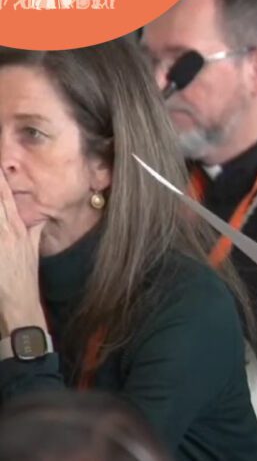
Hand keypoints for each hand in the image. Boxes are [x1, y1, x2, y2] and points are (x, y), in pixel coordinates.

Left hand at [0, 171, 44, 334]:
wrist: (19, 301)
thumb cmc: (24, 277)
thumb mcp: (33, 250)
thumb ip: (36, 230)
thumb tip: (41, 215)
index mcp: (20, 230)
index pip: (8, 200)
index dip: (2, 182)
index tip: (0, 167)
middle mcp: (9, 232)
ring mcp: (0, 242)